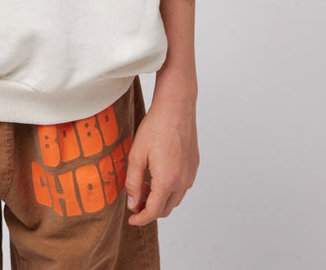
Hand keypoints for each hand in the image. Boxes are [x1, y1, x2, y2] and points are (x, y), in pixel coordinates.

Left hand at [125, 90, 198, 224]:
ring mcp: (190, 174)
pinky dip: (169, 188)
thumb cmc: (156, 127)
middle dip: (149, 209)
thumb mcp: (137, 155)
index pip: (154, 211)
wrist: (176, 107)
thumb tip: (133, 203)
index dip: (140, 218)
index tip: (131, 219)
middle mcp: (182, 181)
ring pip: (175, 199)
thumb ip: (133, 182)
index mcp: (167, 181)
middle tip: (135, 199)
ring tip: (145, 183)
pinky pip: (182, 186)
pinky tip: (158, 173)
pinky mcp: (194, 166)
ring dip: (160, 198)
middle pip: (165, 209)